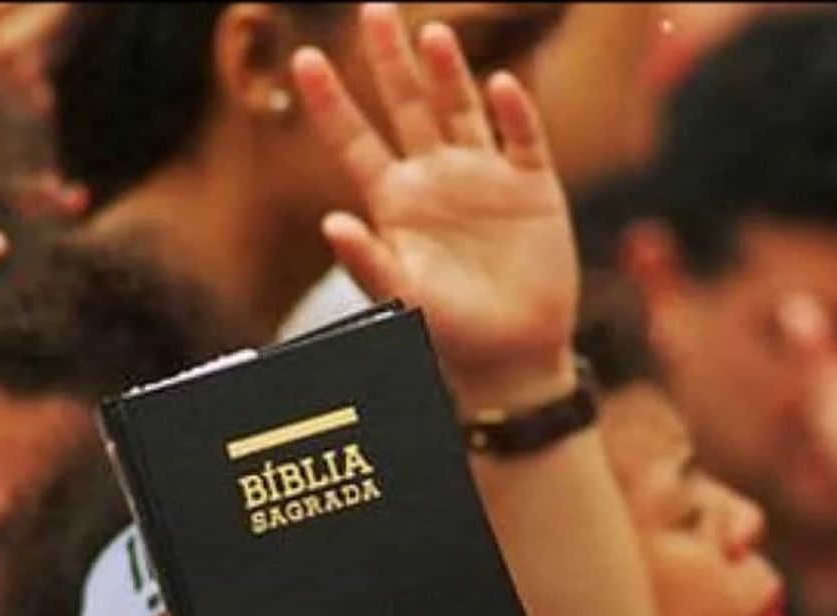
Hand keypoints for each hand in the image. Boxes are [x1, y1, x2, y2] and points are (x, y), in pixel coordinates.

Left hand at [292, 3, 577, 405]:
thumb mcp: (402, 301)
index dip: (330, 101)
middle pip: (407, 105)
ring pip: (461, 109)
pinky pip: (523, 139)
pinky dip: (514, 112)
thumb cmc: (449, 336)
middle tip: (373, 7)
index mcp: (395, 201)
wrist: (513, 360)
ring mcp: (485, 177)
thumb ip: (368, 262)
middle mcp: (436, 178)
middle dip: (390, 59)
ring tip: (431, 35)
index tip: (303, 59)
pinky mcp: (533, 188)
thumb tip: (331, 223)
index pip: (355, 139)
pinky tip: (501, 86)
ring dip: (448, 73)